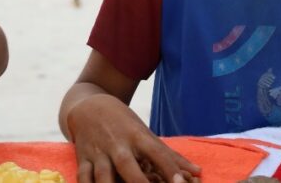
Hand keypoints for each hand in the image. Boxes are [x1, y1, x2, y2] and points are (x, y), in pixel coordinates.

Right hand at [68, 94, 199, 182]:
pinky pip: (83, 177)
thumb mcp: (145, 133)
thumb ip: (169, 156)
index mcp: (137, 136)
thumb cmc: (123, 122)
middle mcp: (117, 144)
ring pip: (103, 176)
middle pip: (129, 167)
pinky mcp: (82, 158)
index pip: (157, 153)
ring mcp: (98, 152)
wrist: (88, 105)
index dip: (170, 169)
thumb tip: (197, 172)